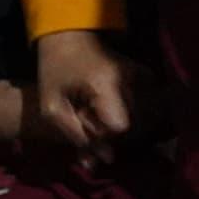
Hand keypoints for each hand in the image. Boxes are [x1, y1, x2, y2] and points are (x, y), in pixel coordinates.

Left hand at [23, 31, 132, 164]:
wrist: (69, 36)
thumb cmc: (54, 69)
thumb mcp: (52, 106)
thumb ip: (75, 135)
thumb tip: (103, 161)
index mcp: (106, 86)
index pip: (119, 126)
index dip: (103, 134)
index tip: (84, 125)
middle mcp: (131, 80)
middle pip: (129, 124)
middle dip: (105, 130)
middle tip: (83, 118)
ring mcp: (141, 76)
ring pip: (137, 116)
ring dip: (114, 121)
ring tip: (92, 110)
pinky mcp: (146, 74)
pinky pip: (145, 102)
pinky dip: (130, 110)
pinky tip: (112, 105)